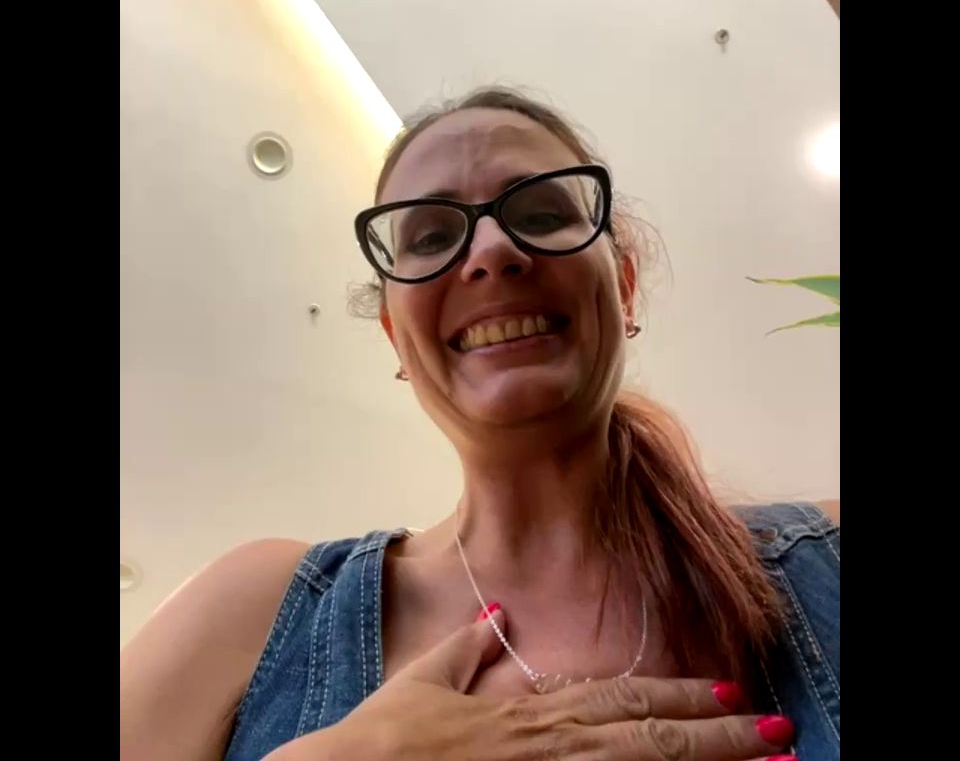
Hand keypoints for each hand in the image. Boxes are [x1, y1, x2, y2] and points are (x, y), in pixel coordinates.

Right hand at [266, 608, 795, 759]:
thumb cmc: (380, 741)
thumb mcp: (423, 682)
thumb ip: (465, 648)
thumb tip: (497, 610)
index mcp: (524, 715)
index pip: (617, 700)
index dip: (674, 693)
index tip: (722, 689)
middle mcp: (543, 747)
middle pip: (646, 738)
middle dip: (715, 735)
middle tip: (775, 730)